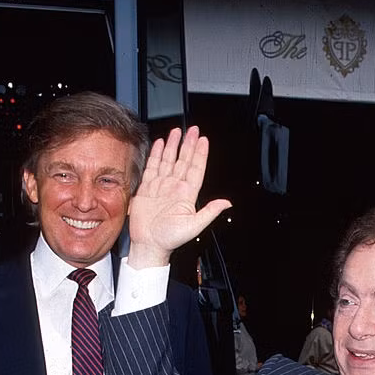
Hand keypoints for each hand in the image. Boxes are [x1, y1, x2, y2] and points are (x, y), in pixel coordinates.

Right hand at [128, 126, 231, 268]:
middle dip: (188, 144)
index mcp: (186, 195)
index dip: (200, 154)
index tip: (203, 140)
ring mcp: (161, 186)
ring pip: (169, 161)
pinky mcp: (147, 188)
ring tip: (177, 132)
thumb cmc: (169, 239)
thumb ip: (210, 212)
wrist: (149, 244)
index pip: (195, 169)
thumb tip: (227, 203)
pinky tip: (159, 144)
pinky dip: (156, 155)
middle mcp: (174, 188)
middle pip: (183, 160)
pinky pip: (152, 167)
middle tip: (192, 130)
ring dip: (173, 146)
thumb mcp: (194, 227)